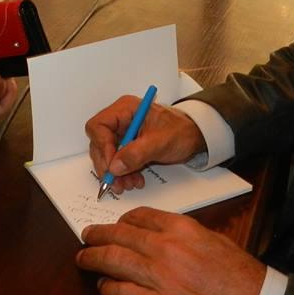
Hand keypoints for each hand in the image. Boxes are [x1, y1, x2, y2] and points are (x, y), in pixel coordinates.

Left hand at [76, 207, 265, 294]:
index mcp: (180, 228)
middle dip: (98, 235)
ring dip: (94, 259)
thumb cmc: (236, 273)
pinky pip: (121, 294)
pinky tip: (104, 286)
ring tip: (84, 258)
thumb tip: (154, 234)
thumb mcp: (210, 239)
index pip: (140, 215)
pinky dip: (108, 289)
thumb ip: (179, 234)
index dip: (122, 219)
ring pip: (114, 262)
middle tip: (86, 236)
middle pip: (120, 236)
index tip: (116, 223)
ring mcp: (159, 279)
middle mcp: (165, 249)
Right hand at [85, 98, 205, 194]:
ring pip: (106, 155)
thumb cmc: (181, 131)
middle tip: (117, 183)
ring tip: (129, 184)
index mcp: (125, 109)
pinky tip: (134, 180)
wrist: (194, 136)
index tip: (112, 166)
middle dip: (108, 165)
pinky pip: (117, 161)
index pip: (99, 126)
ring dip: (115, 173)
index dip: (102, 147)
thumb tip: (114, 167)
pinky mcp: (127, 145)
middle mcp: (120, 119)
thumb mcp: (160, 142)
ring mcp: (122, 133)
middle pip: (99, 142)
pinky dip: (123, 173)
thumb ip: (136, 153)